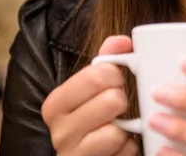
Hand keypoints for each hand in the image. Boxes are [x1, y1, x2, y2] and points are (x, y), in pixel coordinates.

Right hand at [41, 36, 138, 155]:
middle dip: (122, 101)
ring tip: (118, 127)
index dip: (117, 75)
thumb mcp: (96, 87)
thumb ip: (108, 59)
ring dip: (126, 128)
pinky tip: (119, 147)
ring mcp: (72, 152)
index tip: (114, 82)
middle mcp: (59, 129)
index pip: (99, 74)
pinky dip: (128, 147)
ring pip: (117, 130)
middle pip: (112, 100)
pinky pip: (123, 150)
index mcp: (56, 102)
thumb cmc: (95, 117)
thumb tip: (123, 41)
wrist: (92, 155)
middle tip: (117, 106)